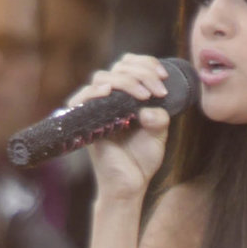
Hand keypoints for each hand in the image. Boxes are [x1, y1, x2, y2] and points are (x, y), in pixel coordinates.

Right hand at [73, 54, 176, 200]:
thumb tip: (149, 109)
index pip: (130, 66)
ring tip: (144, 95)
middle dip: (141, 73)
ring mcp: (97, 108)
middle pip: (118, 68)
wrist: (130, 184)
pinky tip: (109, 91)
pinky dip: (95, 91)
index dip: (146, 63)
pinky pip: (82, 98)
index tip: (164, 75)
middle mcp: (111, 98)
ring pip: (103, 78)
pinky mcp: (86, 121)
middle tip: (158, 90)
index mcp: (127, 96)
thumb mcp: (159, 135)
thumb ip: (160, 118)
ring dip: (126, 81)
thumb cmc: (142, 159)